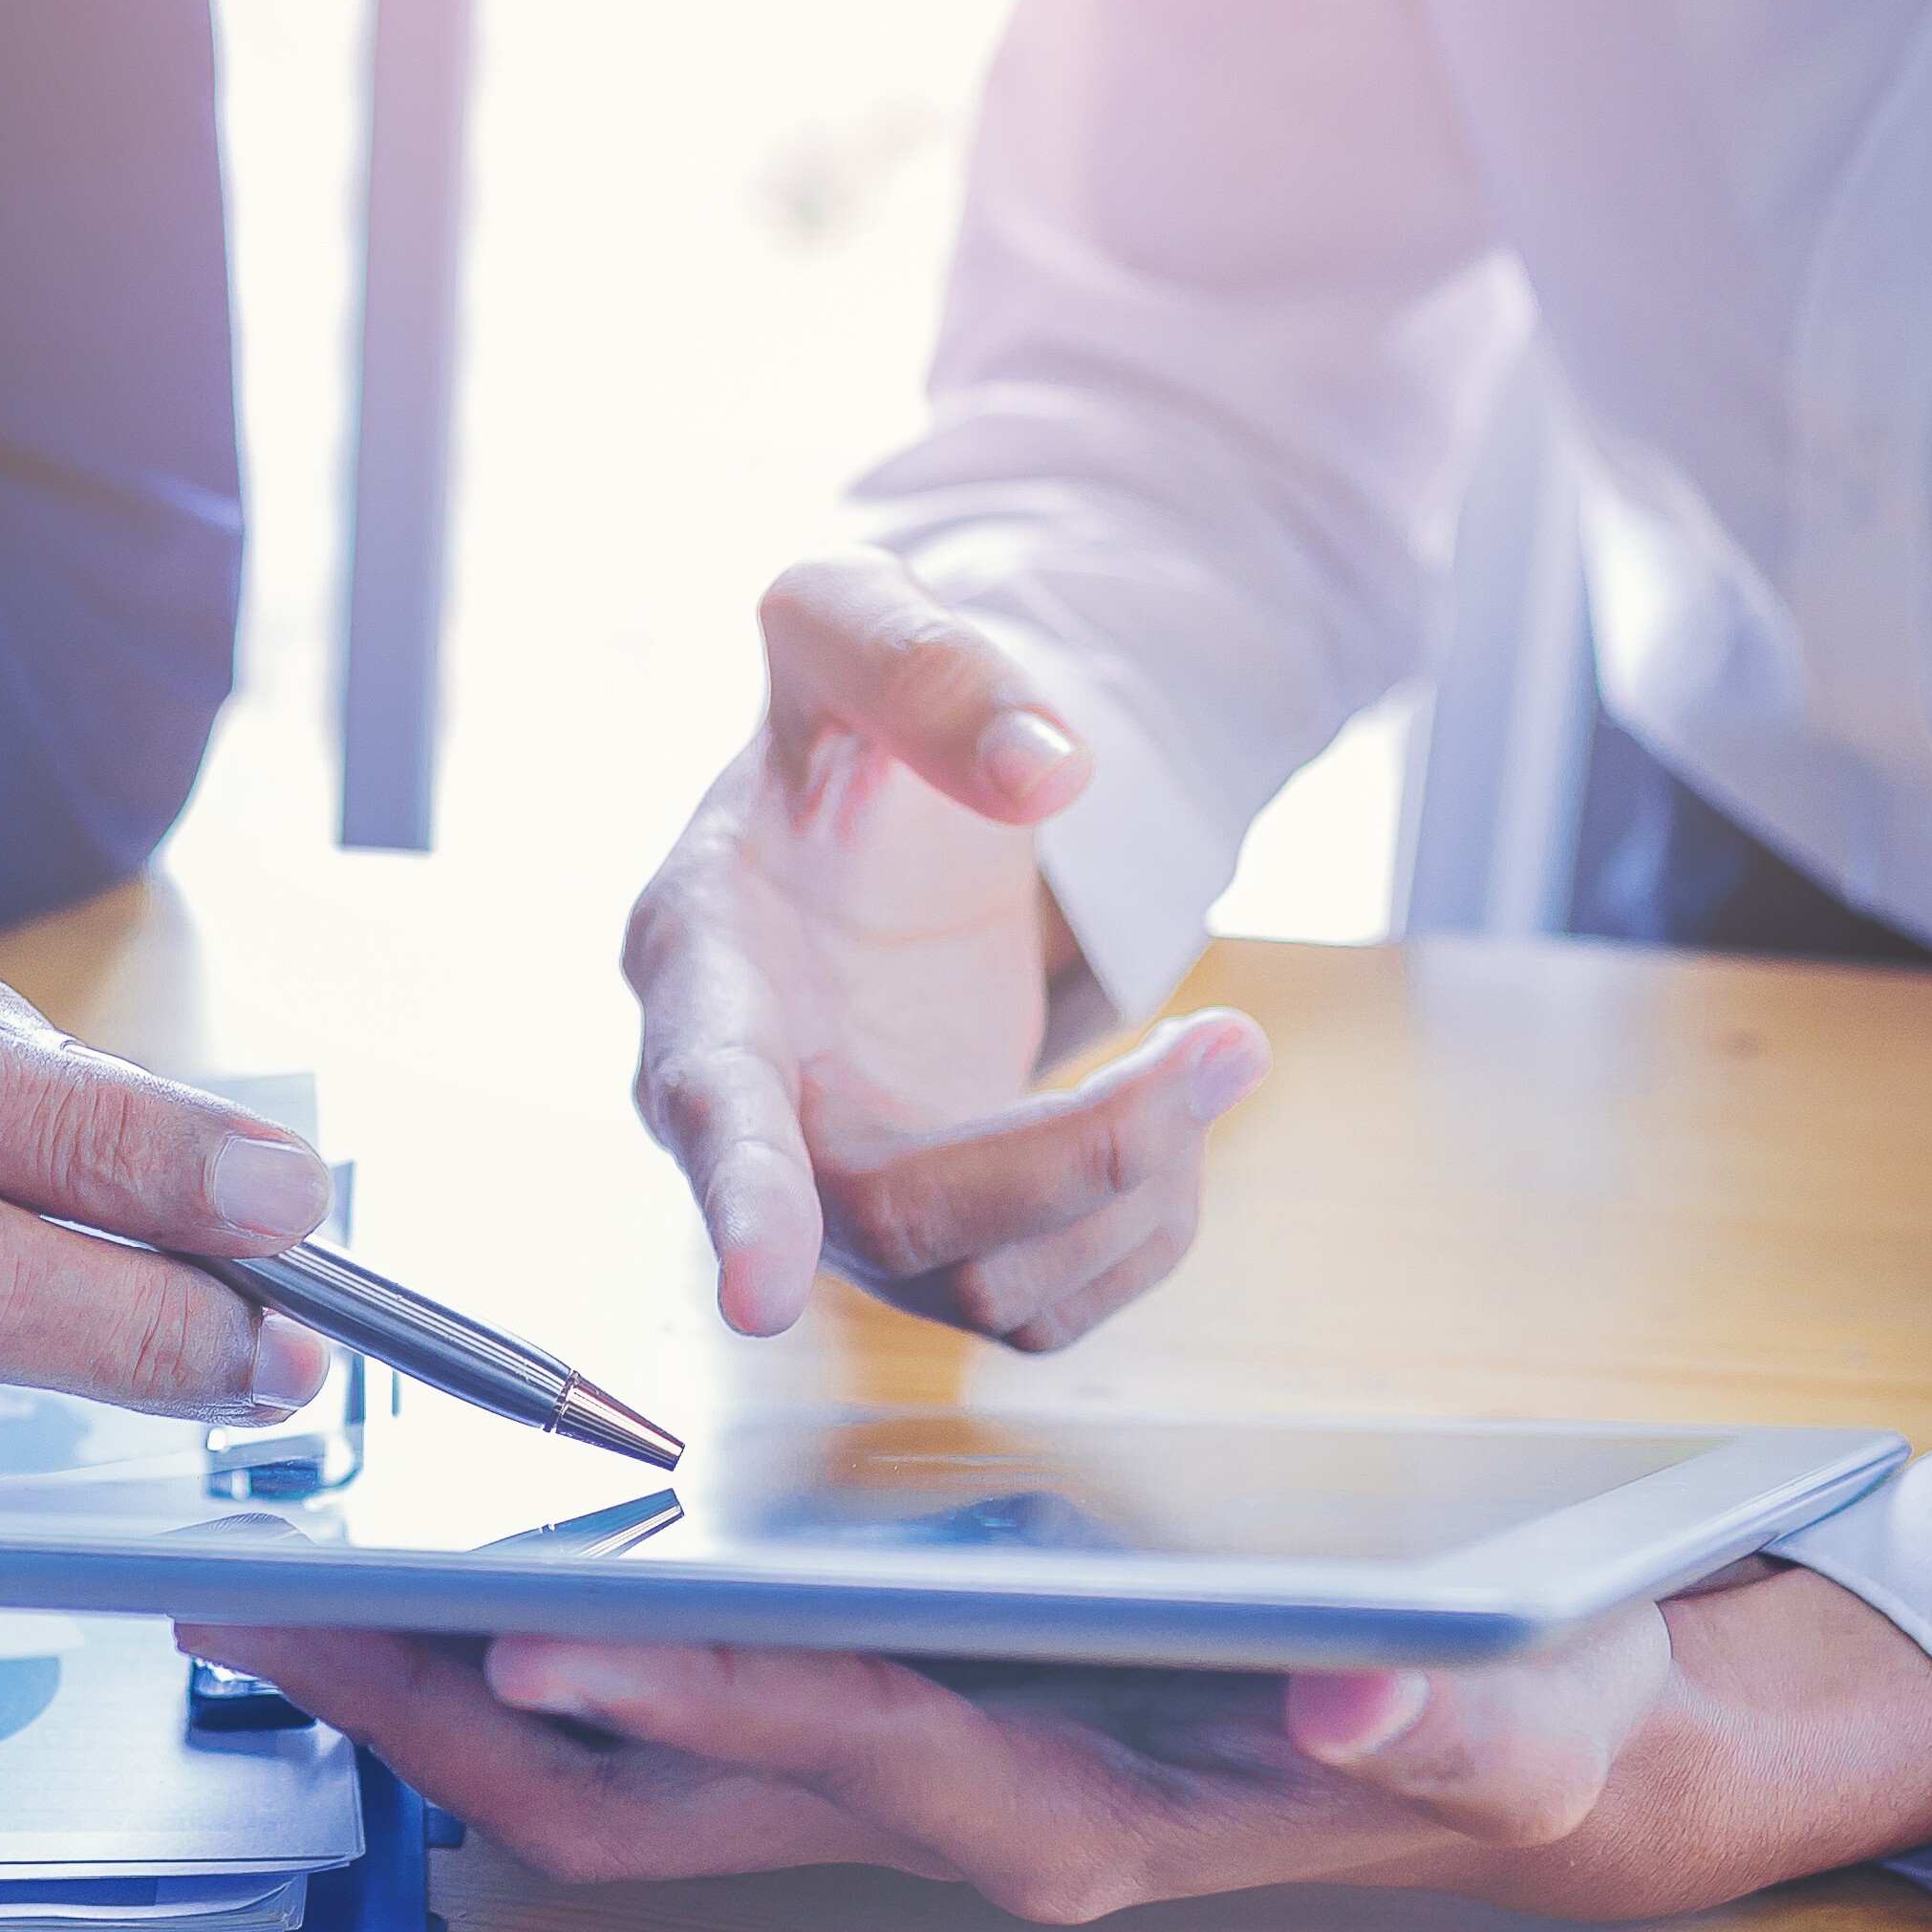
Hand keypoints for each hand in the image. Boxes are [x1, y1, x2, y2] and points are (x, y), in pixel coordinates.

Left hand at [184, 1565, 1931, 1923]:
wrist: (1489, 1749)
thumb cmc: (1487, 1708)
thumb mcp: (1524, 1711)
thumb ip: (1454, 1718)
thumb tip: (1355, 1706)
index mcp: (1069, 1800)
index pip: (856, 1751)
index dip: (704, 1698)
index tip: (547, 1626)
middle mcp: (937, 1813)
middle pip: (644, 1799)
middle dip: (455, 1719)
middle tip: (280, 1614)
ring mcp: (876, 1788)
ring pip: (603, 1785)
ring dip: (432, 1708)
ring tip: (271, 1604)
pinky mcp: (855, 1747)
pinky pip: (634, 1743)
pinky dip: (505, 1680)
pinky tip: (399, 1596)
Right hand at [628, 551, 1266, 1344]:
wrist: (873, 809)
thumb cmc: (835, 721)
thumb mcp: (851, 624)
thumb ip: (925, 665)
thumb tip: (1045, 769)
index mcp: (702, 958)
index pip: (709, 1099)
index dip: (738, 1199)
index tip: (759, 1297)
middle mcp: (745, 1104)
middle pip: (893, 1222)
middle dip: (1079, 1156)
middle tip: (1229, 1040)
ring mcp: (832, 1187)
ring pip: (982, 1288)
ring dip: (1136, 1182)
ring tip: (1213, 1046)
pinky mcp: (923, 1234)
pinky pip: (1039, 1306)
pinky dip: (1141, 1225)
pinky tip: (1165, 1110)